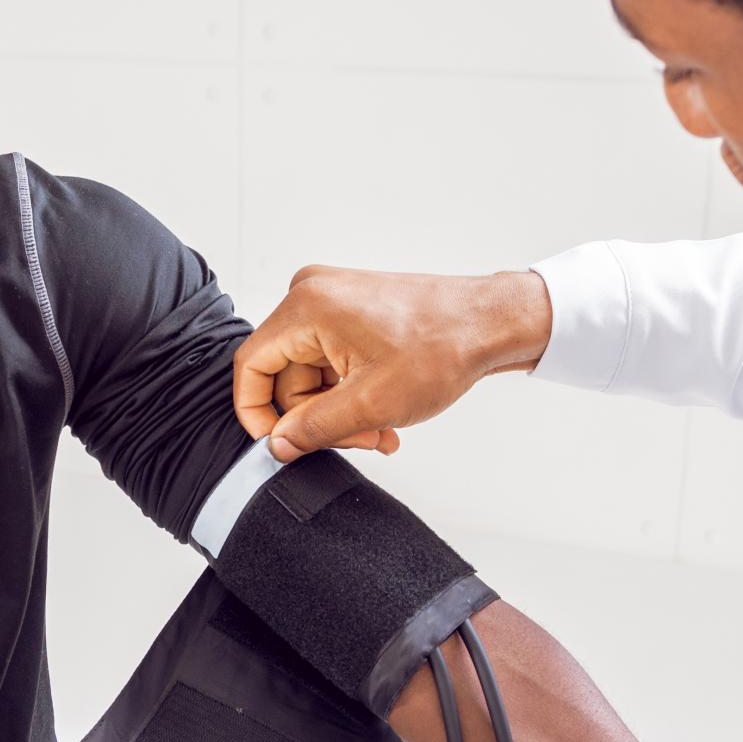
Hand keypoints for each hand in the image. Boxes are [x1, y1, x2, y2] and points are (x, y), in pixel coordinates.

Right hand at [233, 265, 553, 458]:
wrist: (490, 323)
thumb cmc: (443, 346)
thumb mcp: (371, 403)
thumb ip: (314, 428)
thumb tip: (278, 445)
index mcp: (306, 308)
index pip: (252, 367)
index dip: (258, 415)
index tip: (280, 445)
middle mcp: (313, 296)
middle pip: (286, 377)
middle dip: (319, 418)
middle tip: (361, 439)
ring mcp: (333, 302)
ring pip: (313, 376)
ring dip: (341, 412)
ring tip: (380, 431)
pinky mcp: (352, 312)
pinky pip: (332, 363)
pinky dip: (353, 393)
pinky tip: (383, 414)